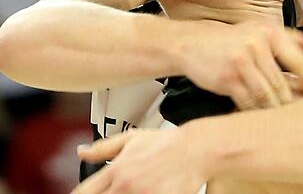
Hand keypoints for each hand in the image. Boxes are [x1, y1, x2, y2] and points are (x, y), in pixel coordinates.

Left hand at [72, 129, 206, 193]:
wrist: (197, 149)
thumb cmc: (167, 144)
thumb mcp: (133, 138)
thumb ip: (103, 147)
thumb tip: (82, 152)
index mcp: (116, 170)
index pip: (84, 192)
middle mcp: (125, 186)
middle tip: (117, 190)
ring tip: (134, 189)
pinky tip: (148, 192)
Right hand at [177, 22, 302, 109]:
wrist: (193, 43)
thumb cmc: (233, 40)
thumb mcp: (262, 31)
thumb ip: (292, 39)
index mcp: (270, 32)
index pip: (298, 61)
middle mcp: (256, 44)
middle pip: (282, 83)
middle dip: (289, 100)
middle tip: (296, 111)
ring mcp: (241, 61)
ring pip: (266, 95)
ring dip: (273, 109)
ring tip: (279, 116)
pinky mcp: (227, 79)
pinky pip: (248, 102)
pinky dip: (255, 111)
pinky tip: (258, 114)